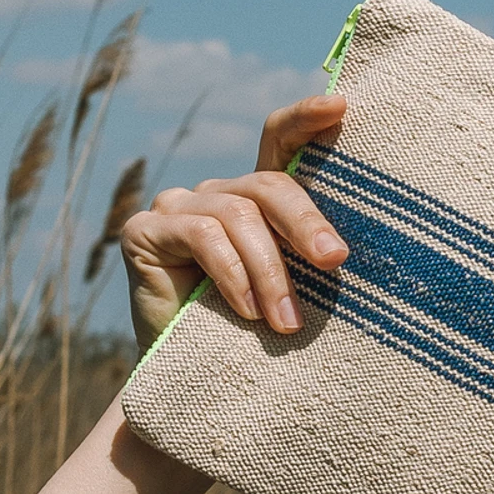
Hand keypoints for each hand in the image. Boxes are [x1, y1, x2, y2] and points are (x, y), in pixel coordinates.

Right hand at [116, 95, 348, 349]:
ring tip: (287, 322)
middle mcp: (216, 192)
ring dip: (270, 271)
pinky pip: (202, 236)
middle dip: (305, 223)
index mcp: (256, 198)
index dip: (306, 118)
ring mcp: (177, 205)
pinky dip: (233, 275)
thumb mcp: (293, 290)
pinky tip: (248, 311)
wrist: (194, 385)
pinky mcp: (144, 230)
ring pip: (238, 214)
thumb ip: (310, 257)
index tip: (341, 107)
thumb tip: (349, 248)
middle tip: (334, 263)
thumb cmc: (253, 338)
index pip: (280, 140)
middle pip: (267, 184)